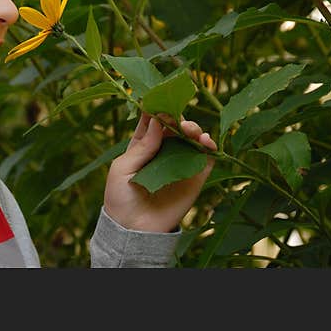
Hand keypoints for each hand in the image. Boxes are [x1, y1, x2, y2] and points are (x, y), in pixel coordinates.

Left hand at [103, 112, 215, 233]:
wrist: (133, 231)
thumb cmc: (120, 198)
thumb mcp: (122, 169)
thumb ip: (141, 146)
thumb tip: (159, 122)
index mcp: (142, 145)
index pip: (152, 121)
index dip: (157, 108)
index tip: (161, 98)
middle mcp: (163, 151)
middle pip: (175, 126)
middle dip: (178, 117)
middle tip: (179, 120)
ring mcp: (180, 163)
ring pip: (192, 138)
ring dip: (194, 129)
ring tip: (191, 131)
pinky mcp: (195, 177)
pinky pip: (206, 158)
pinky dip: (209, 146)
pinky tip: (206, 142)